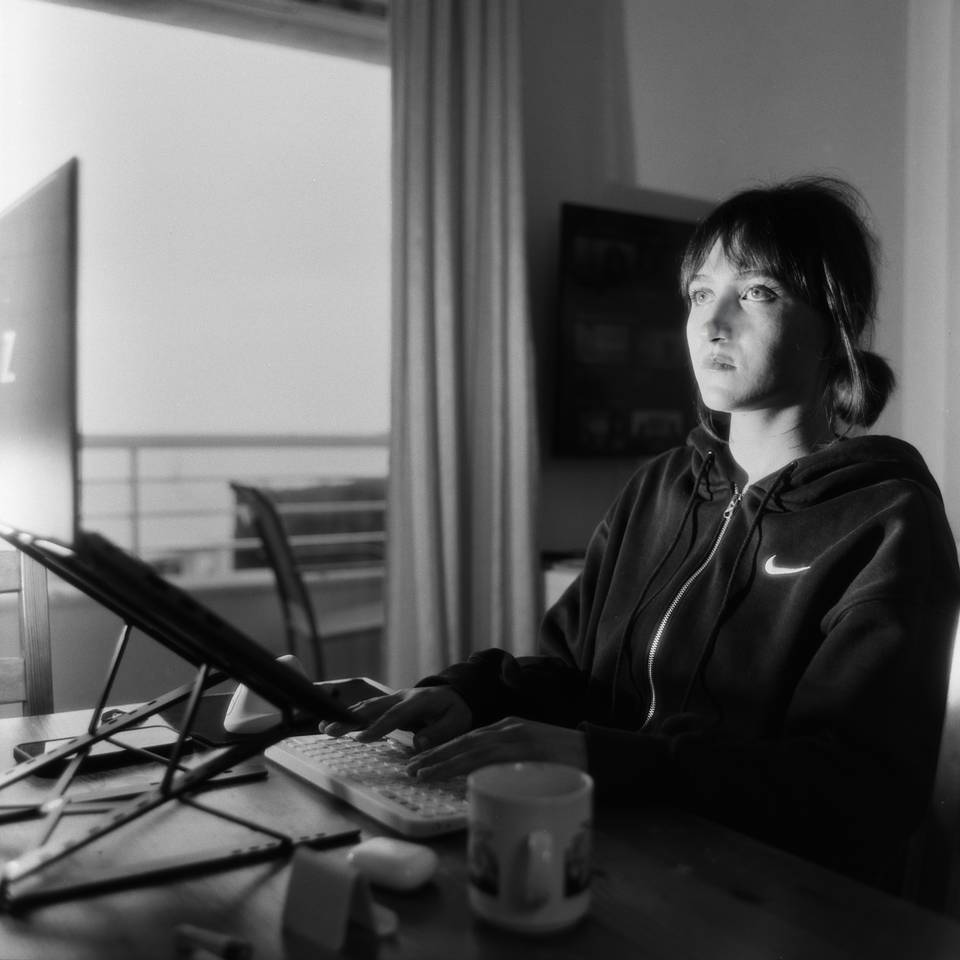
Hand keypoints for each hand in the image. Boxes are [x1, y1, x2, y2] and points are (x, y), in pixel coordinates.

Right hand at [319, 686, 471, 749]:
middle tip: (330, 730)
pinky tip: (333, 723)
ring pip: (366, 706)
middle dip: (350, 719)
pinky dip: (350, 715)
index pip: (395, 715)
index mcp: (419, 701)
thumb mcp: (457, 722)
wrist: (456, 694)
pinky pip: (367, 709)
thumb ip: (439, 732)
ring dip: (345, 716)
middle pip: (373, 707)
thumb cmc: (457, 711)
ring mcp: (393, 698)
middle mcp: (402, 696)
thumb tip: (418, 744)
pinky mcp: (388, 704)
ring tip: (324, 727)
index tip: (361, 738)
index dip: (378, 726)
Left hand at [406, 717, 587, 780]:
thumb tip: (480, 781)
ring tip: (422, 774)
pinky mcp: (529, 750)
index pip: (468, 738)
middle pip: (464, 741)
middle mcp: (509, 728)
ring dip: (445, 763)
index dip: (443, 750)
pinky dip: (473, 768)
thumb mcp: (531, 753)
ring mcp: (519, 738)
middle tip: (411, 770)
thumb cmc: (567, 759)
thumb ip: (507, 760)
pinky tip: (456, 778)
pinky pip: (495, 759)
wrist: (601, 752)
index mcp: (508, 727)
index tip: (421, 762)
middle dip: (435, 756)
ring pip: (473, 749)